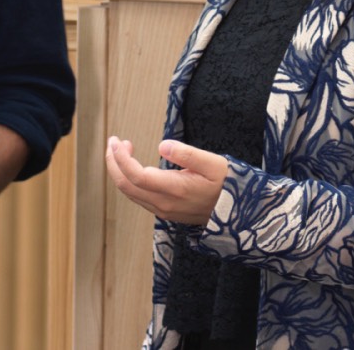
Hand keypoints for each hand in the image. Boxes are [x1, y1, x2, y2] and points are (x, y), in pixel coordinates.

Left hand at [104, 135, 227, 225]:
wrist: (239, 213)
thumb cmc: (228, 184)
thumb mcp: (213, 164)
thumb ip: (188, 154)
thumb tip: (162, 145)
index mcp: (175, 189)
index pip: (136, 176)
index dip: (120, 158)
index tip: (116, 140)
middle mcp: (164, 203)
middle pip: (125, 185)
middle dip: (113, 162)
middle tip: (114, 141)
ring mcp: (163, 210)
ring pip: (129, 193)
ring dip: (119, 171)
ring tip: (122, 149)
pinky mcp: (165, 212)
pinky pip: (138, 197)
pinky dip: (128, 180)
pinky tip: (133, 166)